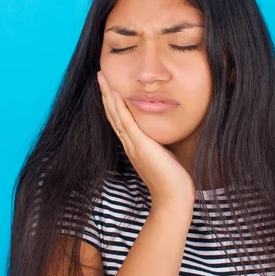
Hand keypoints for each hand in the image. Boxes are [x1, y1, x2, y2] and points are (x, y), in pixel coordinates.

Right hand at [97, 71, 195, 210]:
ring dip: (109, 96)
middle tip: (100, 76)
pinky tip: (116, 94)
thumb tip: (164, 138)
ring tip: (102, 79)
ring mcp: (133, 146)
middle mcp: (130, 145)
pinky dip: (120, 109)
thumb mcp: (164, 157)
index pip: (119, 121)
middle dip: (106, 95)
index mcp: (134, 146)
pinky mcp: (141, 147)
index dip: (113, 103)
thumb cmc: (173, 181)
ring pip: (116, 116)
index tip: (109, 87)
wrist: (173, 198)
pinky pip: (127, 123)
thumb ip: (160, 146)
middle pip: (113, 115)